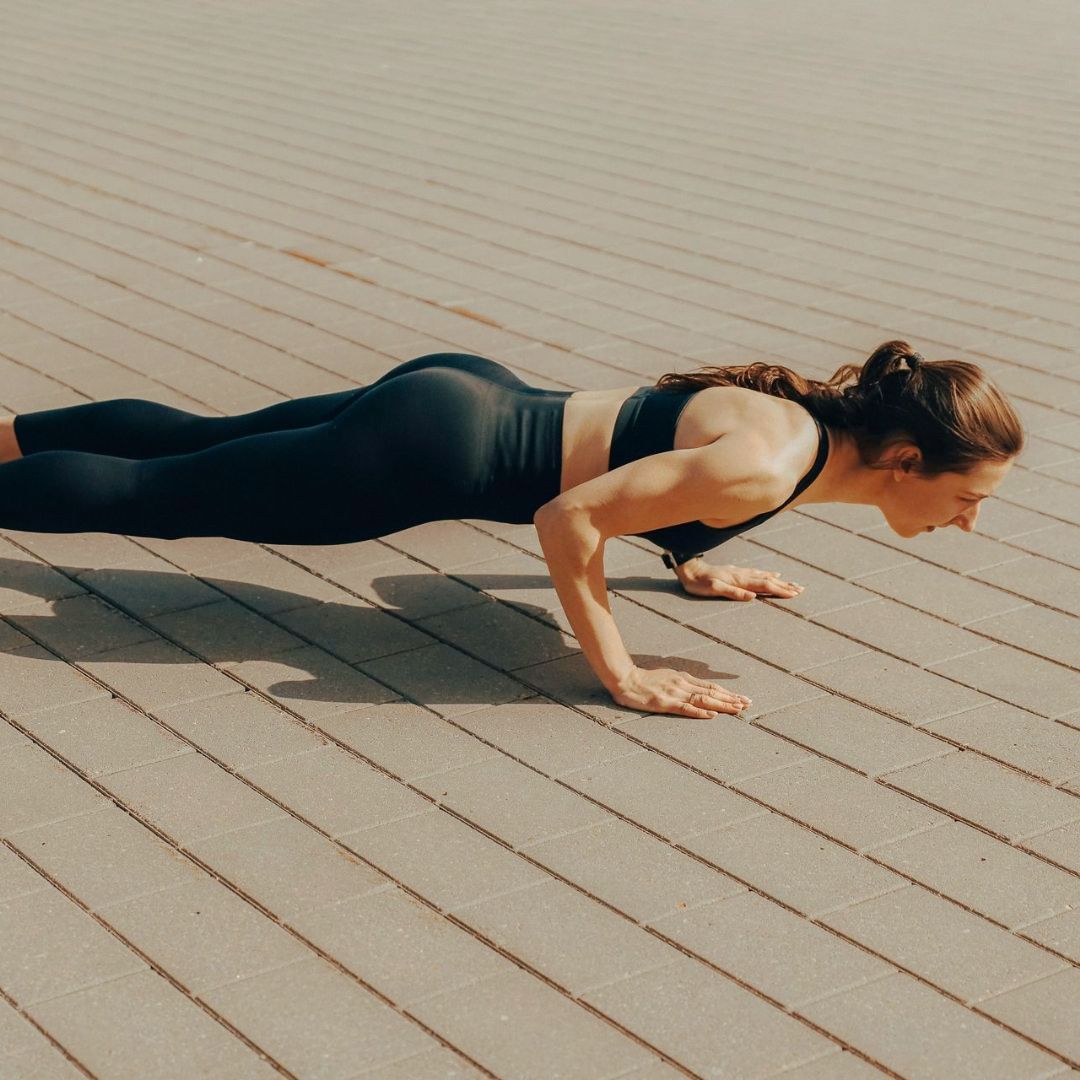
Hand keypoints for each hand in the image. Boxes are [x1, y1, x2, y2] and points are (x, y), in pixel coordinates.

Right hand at [611, 666, 750, 717]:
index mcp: (683, 678)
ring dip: (723, 705)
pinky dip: (701, 712)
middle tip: (748, 704)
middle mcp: (683, 684)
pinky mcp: (666, 703)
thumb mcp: (666, 677)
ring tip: (738, 709)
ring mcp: (675, 693)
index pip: (710, 687)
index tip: (742, 698)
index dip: (728, 693)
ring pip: (704, 700)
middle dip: (732, 699)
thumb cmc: (643, 680)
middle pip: (712, 692)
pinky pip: (686, 708)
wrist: (625, 678)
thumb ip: (680, 683)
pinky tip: (712, 715)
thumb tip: (694, 689)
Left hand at [679, 562, 804, 600]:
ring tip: (793, 583)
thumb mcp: (713, 589)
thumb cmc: (699, 583)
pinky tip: (774, 573)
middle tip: (802, 589)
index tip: (795, 594)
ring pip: (766, 576)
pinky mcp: (737, 572)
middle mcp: (743, 575)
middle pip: (769, 580)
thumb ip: (733, 593)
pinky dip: (769, 574)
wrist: (690, 569)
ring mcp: (741, 573)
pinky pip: (758, 573)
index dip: (781, 590)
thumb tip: (753, 597)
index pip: (765, 586)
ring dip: (781, 580)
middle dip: (786, 585)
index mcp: (740, 581)